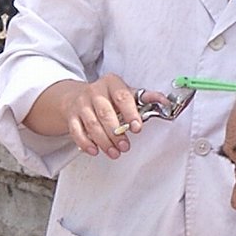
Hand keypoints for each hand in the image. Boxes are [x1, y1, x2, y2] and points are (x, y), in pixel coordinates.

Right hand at [24, 75, 170, 160]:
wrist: (77, 97)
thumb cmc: (107, 97)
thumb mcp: (126, 93)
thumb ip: (145, 98)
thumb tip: (165, 101)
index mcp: (111, 83)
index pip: (122, 97)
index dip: (130, 113)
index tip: (137, 127)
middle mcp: (94, 91)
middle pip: (105, 113)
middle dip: (116, 132)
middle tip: (125, 146)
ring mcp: (81, 104)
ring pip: (92, 124)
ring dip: (104, 141)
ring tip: (115, 152)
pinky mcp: (71, 116)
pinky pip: (76, 131)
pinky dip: (86, 143)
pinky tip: (95, 150)